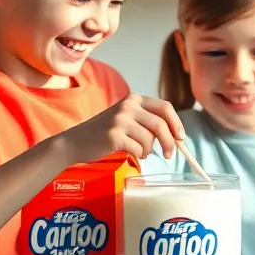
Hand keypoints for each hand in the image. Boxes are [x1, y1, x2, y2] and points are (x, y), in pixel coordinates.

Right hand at [61, 95, 184, 164]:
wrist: (74, 142)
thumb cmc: (105, 133)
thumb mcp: (127, 119)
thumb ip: (148, 122)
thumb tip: (177, 136)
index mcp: (134, 99)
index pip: (165, 107)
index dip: (177, 123)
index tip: (181, 138)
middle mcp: (128, 106)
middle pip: (161, 124)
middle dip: (169, 142)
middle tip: (169, 155)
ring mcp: (120, 119)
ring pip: (149, 139)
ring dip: (148, 150)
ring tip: (139, 151)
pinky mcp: (113, 135)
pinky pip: (138, 149)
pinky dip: (138, 155)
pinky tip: (128, 152)